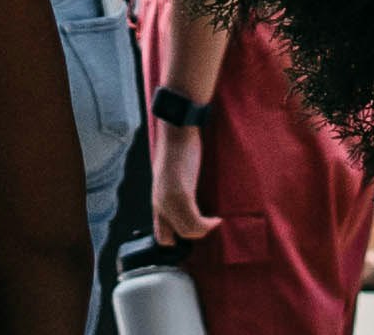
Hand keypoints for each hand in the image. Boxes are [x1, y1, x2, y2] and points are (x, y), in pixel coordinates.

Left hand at [149, 121, 217, 247]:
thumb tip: (187, 211)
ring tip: (214, 222)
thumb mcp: (170, 179)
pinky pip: (196, 222)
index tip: (194, 234)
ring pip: (188, 233)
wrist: (177, 131)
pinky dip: (209, 224)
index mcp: (157, 202)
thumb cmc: (176, 151)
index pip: (161, 237)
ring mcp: (169, 201)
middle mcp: (160, 204)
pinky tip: (216, 218)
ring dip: (204, 230)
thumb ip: (173, 196)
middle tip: (207, 227)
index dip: (178, 241)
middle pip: (173, 239)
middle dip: (193, 237)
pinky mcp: (182, 194)